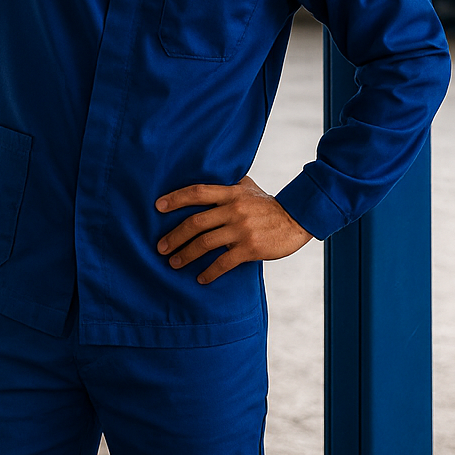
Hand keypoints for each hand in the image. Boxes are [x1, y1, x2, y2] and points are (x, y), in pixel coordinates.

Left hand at [155, 176, 311, 284]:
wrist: (297, 219)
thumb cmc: (268, 204)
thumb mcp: (248, 187)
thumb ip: (228, 184)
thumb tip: (208, 175)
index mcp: (230, 193)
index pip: (198, 192)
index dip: (176, 198)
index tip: (158, 206)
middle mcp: (233, 210)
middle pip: (196, 222)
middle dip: (175, 235)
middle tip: (161, 246)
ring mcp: (242, 229)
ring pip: (206, 243)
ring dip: (186, 254)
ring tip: (174, 263)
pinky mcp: (251, 248)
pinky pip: (224, 262)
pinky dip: (210, 272)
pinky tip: (201, 279)